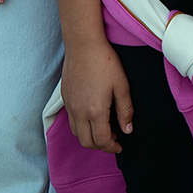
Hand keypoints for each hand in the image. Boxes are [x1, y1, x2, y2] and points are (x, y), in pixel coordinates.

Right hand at [62, 39, 133, 153]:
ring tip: (103, 128)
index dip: (112, 147)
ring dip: (89, 137)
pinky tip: (91, 116)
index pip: (101, 141)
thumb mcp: (122, 86)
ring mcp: (69, 105)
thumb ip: (125, 110)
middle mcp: (79, 112)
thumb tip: (127, 130)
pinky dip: (81, 126)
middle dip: (100, 146)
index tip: (120, 146)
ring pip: (76, 133)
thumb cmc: (105, 63)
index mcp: (95, 111)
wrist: (83, 45)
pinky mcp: (64, 98)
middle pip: (86, 142)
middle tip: (113, 139)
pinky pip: (71, 120)